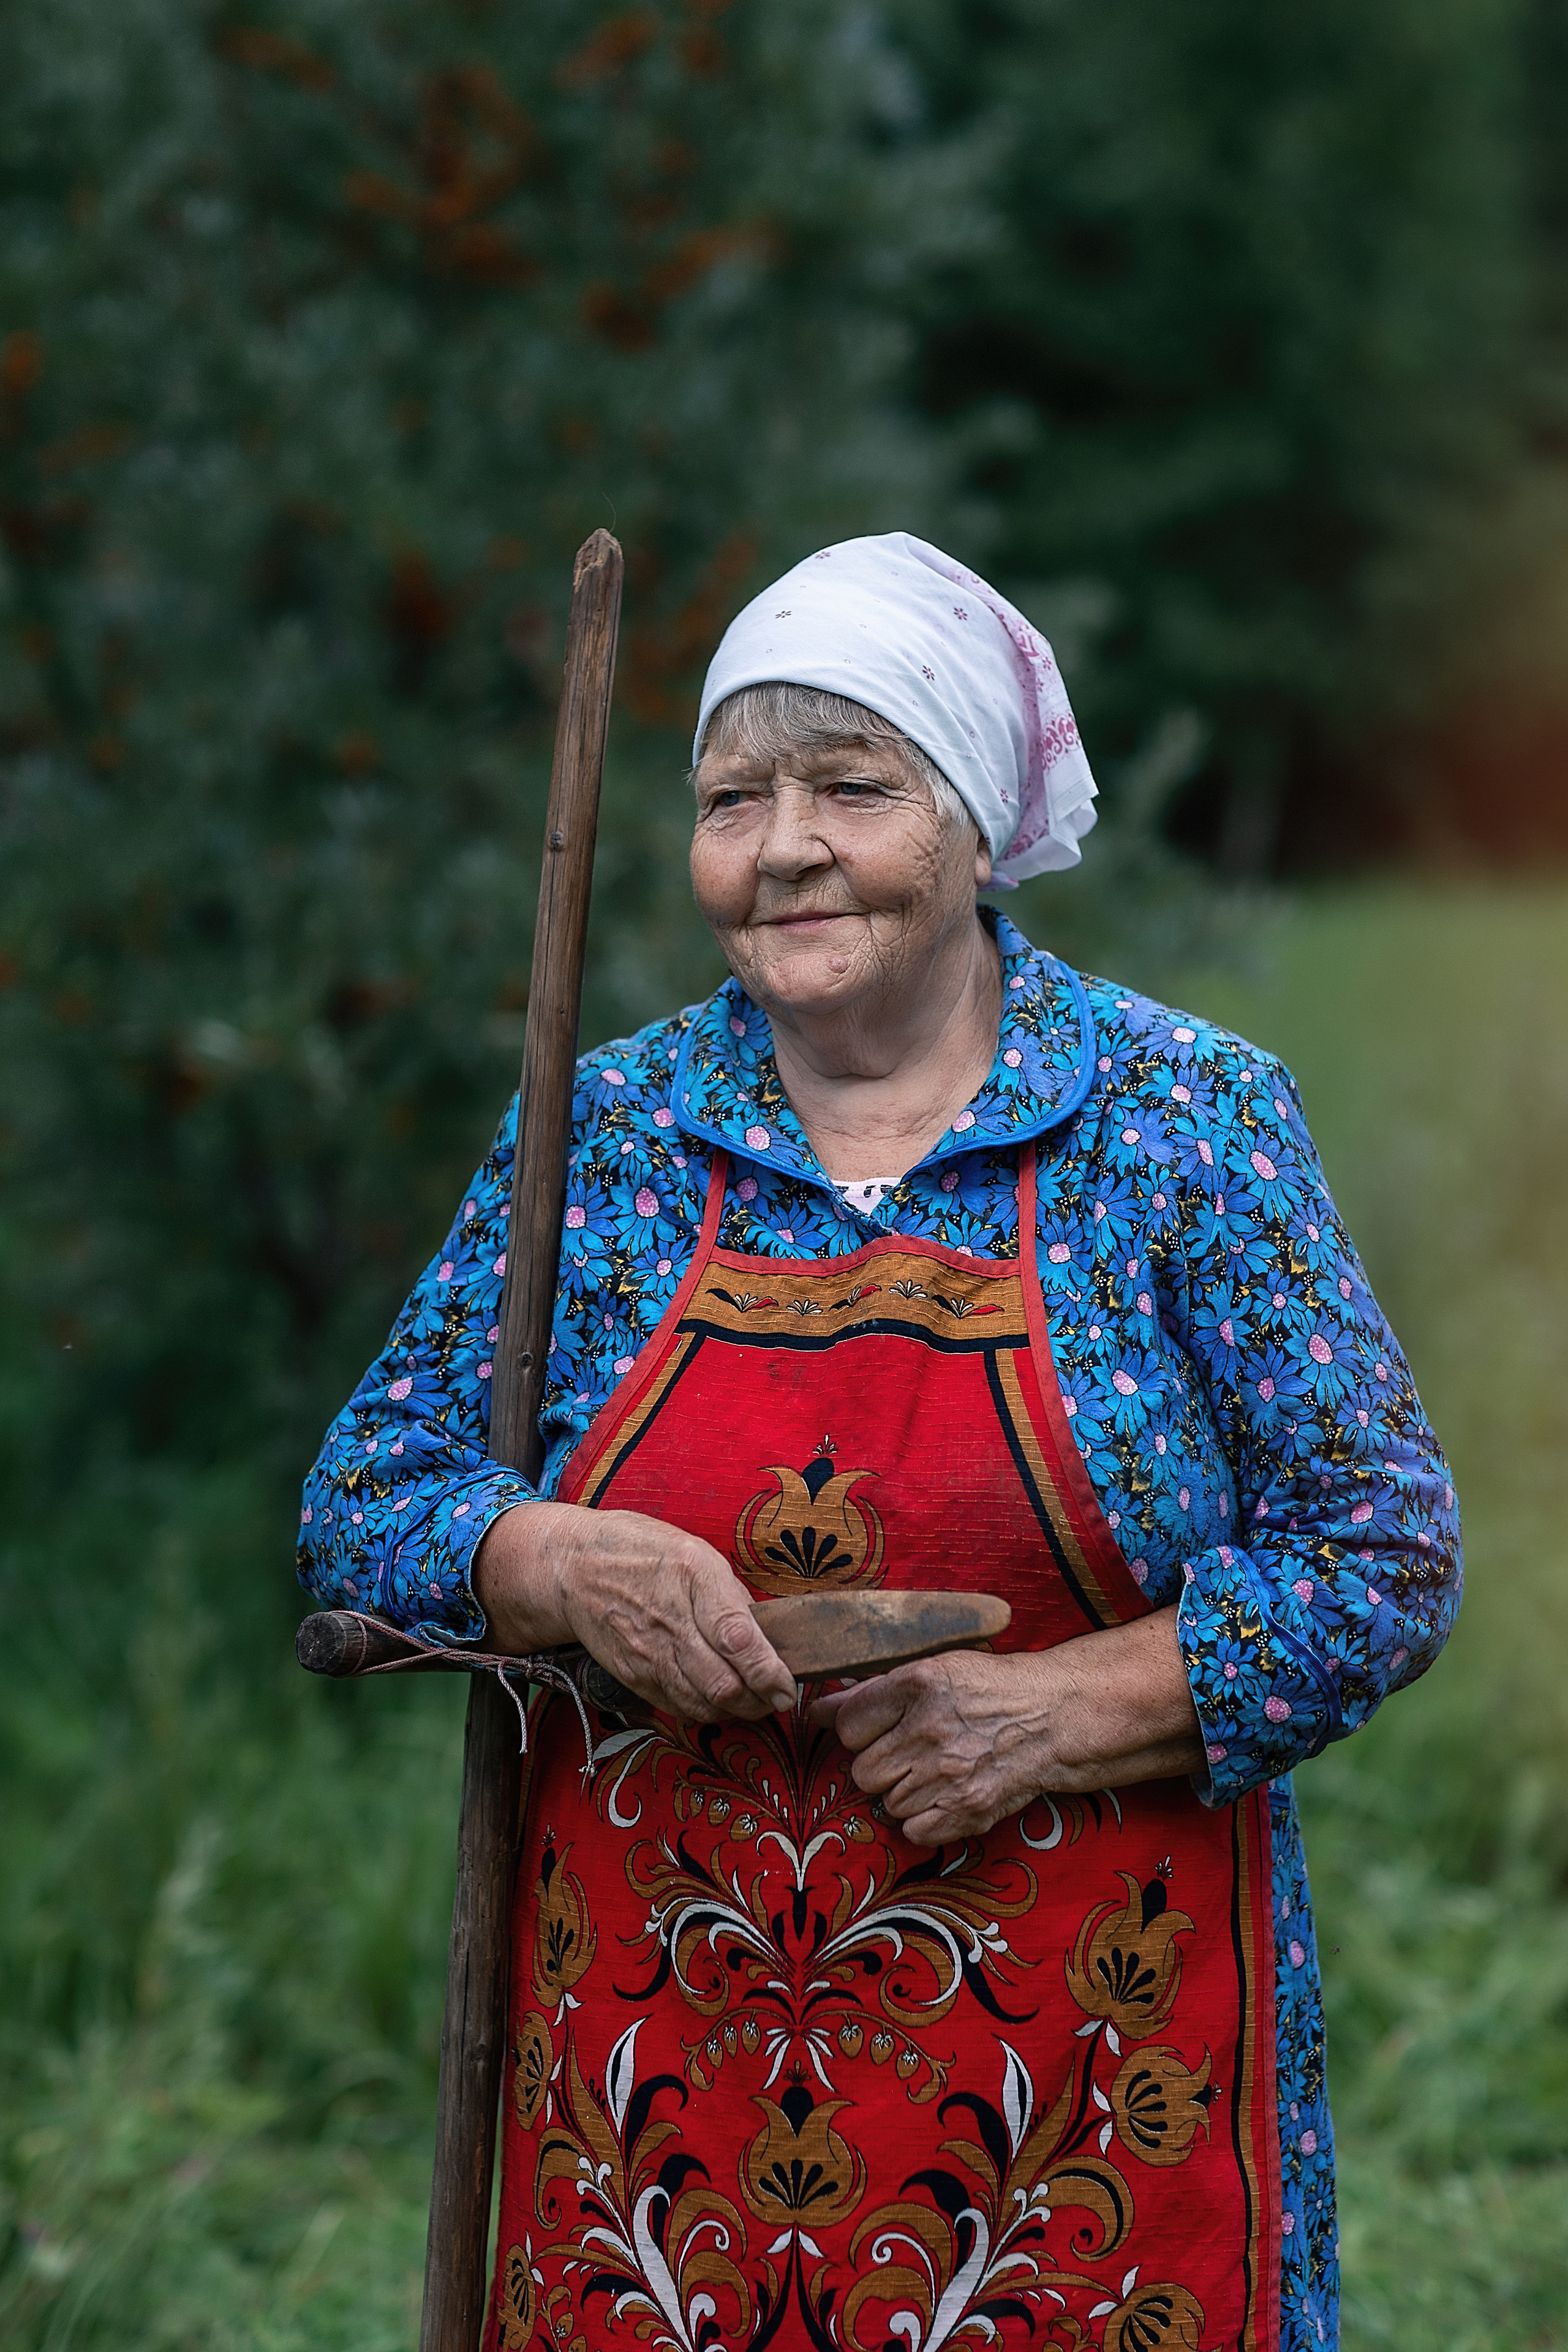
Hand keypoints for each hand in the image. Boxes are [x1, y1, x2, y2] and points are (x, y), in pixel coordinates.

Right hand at [473, 1501, 795, 1721]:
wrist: (572, 1566)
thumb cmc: (640, 1550)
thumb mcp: (694, 1552)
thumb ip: (729, 1595)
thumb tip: (764, 1635)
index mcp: (694, 1576)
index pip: (738, 1639)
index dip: (769, 1672)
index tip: (788, 1687)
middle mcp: (670, 1619)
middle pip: (723, 1684)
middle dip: (760, 1702)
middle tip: (777, 1699)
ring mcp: (647, 1652)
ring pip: (702, 1704)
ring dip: (735, 1712)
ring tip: (753, 1703)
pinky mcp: (632, 1674)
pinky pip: (676, 1706)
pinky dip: (703, 1711)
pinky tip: (716, 1701)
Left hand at [809, 1610, 1203, 1846]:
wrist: (1053, 1719)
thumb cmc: (989, 1689)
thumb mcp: (933, 1668)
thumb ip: (872, 1689)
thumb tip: (815, 1708)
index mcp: (918, 1684)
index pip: (847, 1722)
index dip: (857, 1729)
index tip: (876, 1728)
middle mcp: (930, 1729)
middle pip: (862, 1770)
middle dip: (879, 1763)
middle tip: (908, 1751)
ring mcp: (948, 1774)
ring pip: (886, 1801)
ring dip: (903, 1790)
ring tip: (934, 1769)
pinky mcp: (966, 1810)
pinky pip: (912, 1830)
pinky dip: (922, 1819)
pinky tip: (943, 1795)